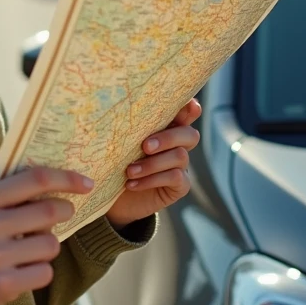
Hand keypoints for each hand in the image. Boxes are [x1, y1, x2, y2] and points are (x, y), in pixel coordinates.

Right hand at [0, 167, 93, 304]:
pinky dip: (40, 269)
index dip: (66, 178)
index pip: (34, 180)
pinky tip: (24, 267)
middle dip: (65, 210)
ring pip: (50, 244)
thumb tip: (35, 164)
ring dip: (49, 243)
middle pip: (49, 211)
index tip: (85, 182)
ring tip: (33, 244)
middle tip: (63, 211)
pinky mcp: (2, 286)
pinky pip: (44, 272)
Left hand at [104, 98, 201, 231]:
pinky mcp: (180, 186)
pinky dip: (151, 180)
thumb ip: (127, 128)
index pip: (185, 113)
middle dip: (168, 138)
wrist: (115, 199)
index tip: (189, 105)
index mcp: (166, 127)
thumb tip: (116, 109)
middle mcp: (177, 145)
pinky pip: (175, 178)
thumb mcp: (120, 144)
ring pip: (180, 156)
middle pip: (190, 134)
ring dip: (152, 163)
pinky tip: (132, 184)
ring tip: (129, 171)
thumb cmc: (116, 164)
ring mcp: (181, 166)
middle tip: (145, 146)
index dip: (189, 108)